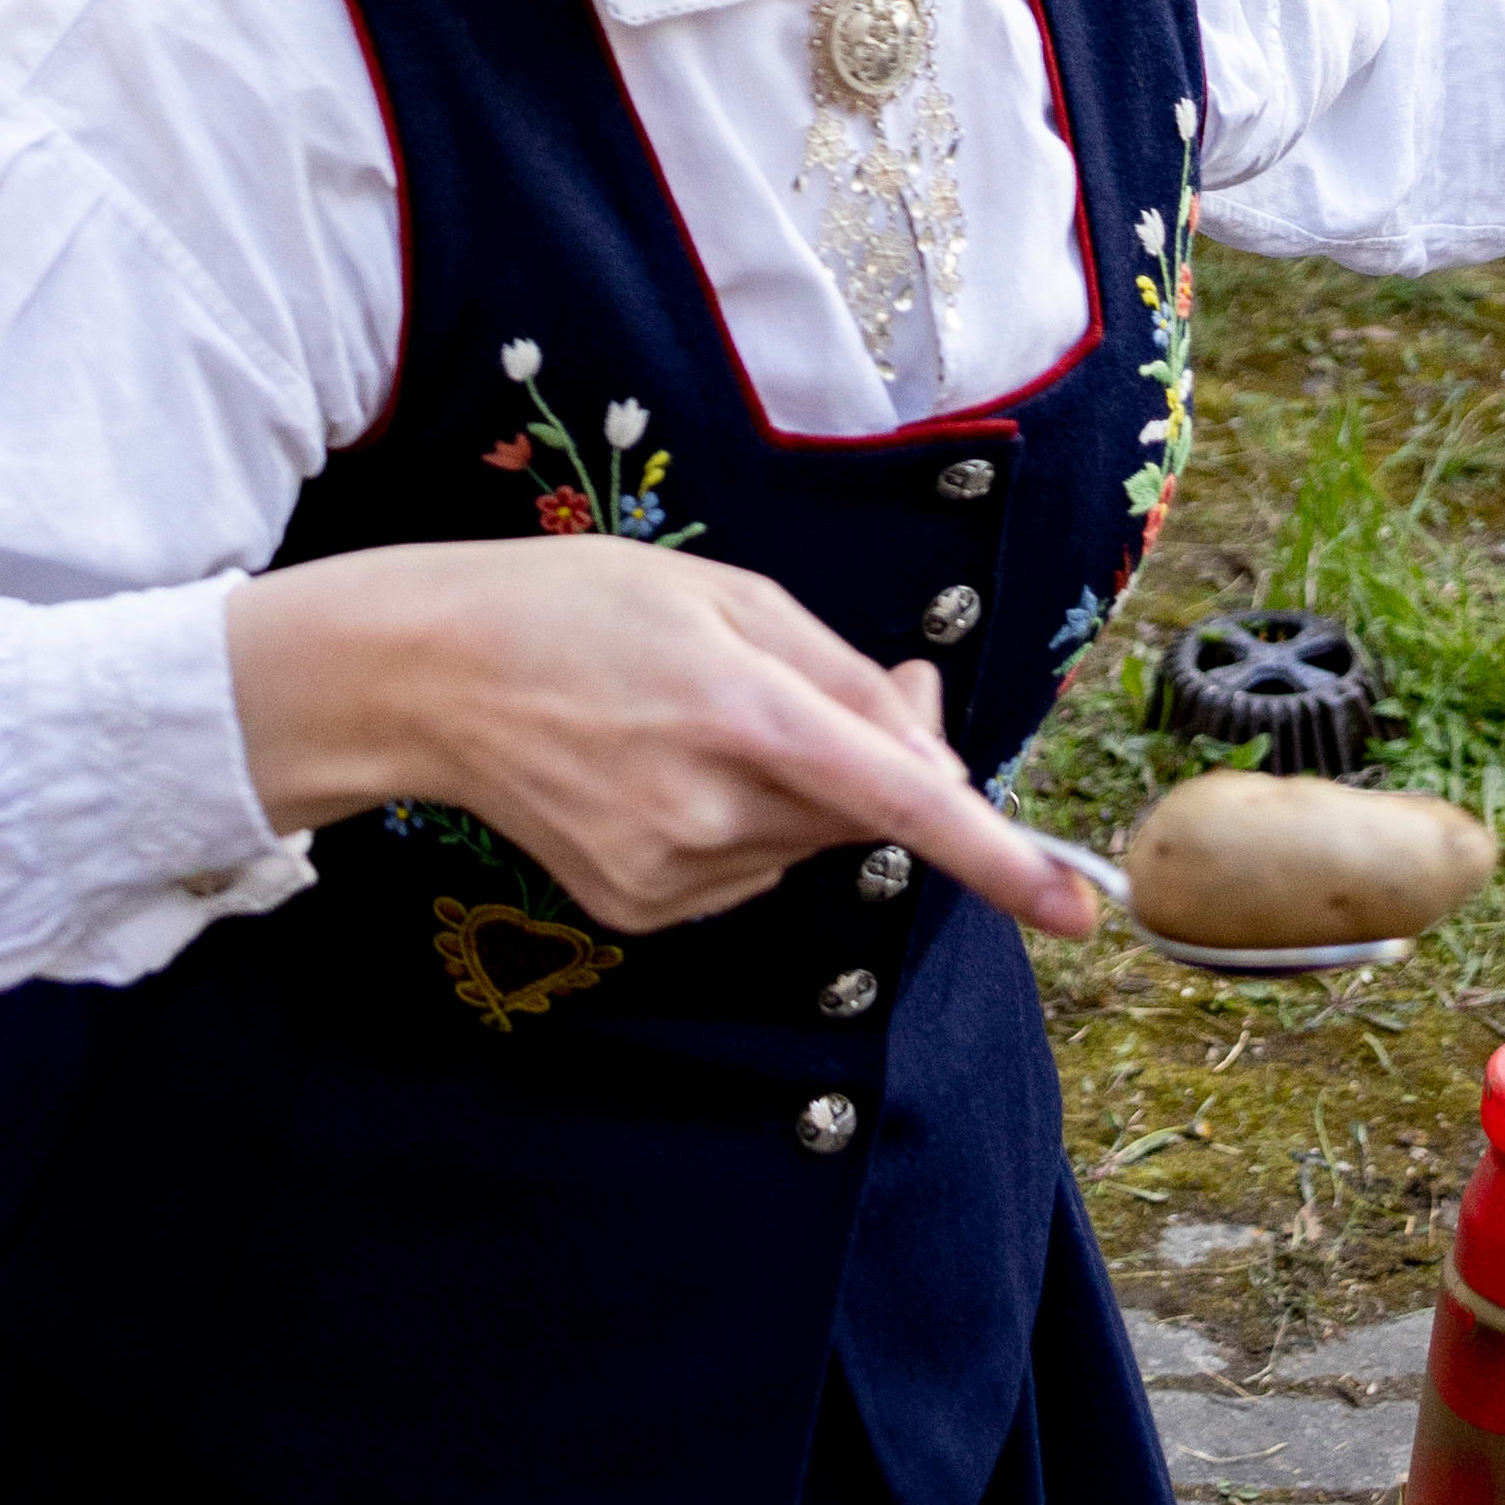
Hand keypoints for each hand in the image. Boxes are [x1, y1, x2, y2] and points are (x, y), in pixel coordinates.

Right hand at [224, 536, 1101, 941]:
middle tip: (789, 691)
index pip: (898, 796)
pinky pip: (744, 876)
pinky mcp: (638, 909)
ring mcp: (668, 871)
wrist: (430, 676)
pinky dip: (734, 830)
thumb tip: (933, 742)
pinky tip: (659, 776)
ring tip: (691, 725)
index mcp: (741, 707)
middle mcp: (709, 806)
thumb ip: (847, 673)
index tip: (1073, 904)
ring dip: (789, 795)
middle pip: (857, 814)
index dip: (996, 854)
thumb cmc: (579, 608)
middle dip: (867, 765)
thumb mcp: (729, 595)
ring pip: (803, 847)